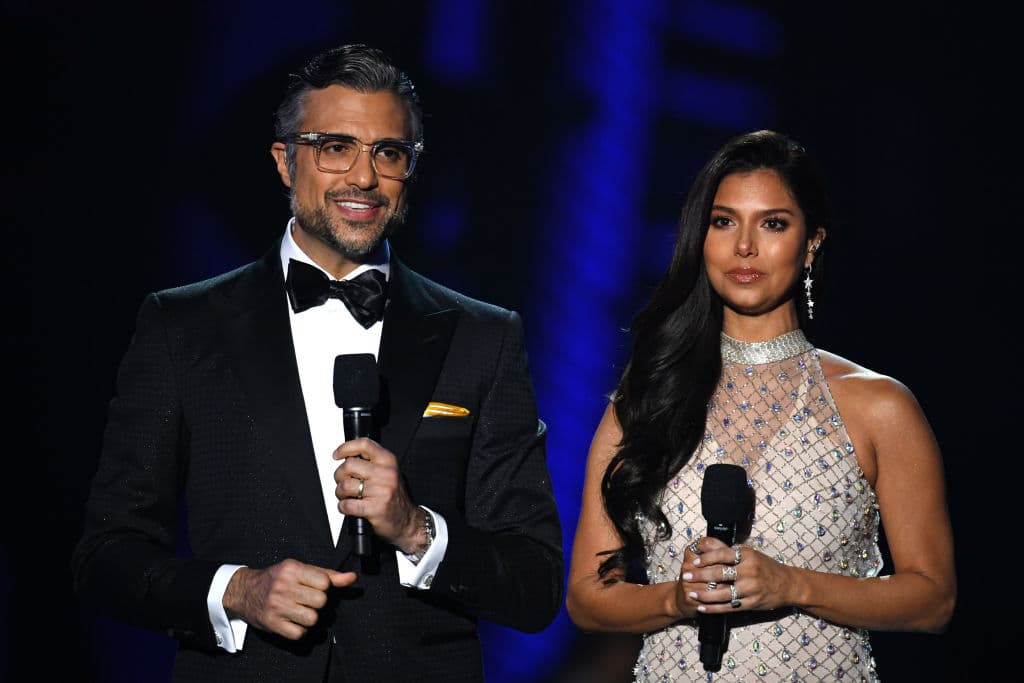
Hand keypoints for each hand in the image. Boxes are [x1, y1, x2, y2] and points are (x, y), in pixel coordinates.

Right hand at [223, 559, 356, 639]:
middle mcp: (283, 587)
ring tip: (300, 611)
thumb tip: (351, 578)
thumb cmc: (276, 579)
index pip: (325, 583)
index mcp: (292, 569)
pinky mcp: (272, 623)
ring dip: (310, 618)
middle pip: (321, 601)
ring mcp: (277, 606)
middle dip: (318, 603)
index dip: (324, 588)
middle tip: (307, 600)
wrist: (245, 591)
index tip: (315, 587)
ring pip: (312, 619)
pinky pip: (299, 633)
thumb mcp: (300, 570)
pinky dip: (300, 630)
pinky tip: (293, 621)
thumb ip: (327, 574)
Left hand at [333, 437, 424, 552]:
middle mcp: (386, 474)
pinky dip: (343, 507)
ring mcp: (382, 491)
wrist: (407, 520)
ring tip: (346, 496)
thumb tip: (347, 457)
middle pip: (349, 465)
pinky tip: (349, 507)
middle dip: (339, 475)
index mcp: (388, 461)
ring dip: (340, 493)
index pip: (364, 445)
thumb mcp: (388, 472)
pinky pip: (348, 505)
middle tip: (343, 482)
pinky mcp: (376, 509)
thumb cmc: (394, 496)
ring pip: (345, 485)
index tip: (337, 455)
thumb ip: (371, 462)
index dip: (346, 448)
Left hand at [678, 536, 792, 614]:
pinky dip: (714, 609)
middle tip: (685, 576)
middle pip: (720, 574)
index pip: (722, 554)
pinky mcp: (751, 604)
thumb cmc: (765, 567)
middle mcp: (749, 572)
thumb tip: (705, 544)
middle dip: (700, 576)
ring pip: (723, 593)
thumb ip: (729, 551)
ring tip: (691, 594)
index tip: (694, 561)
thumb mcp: (750, 554)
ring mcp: (751, 589)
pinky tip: (702, 608)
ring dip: (704, 595)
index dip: (706, 558)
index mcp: (748, 556)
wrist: (788, 585)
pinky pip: (729, 607)